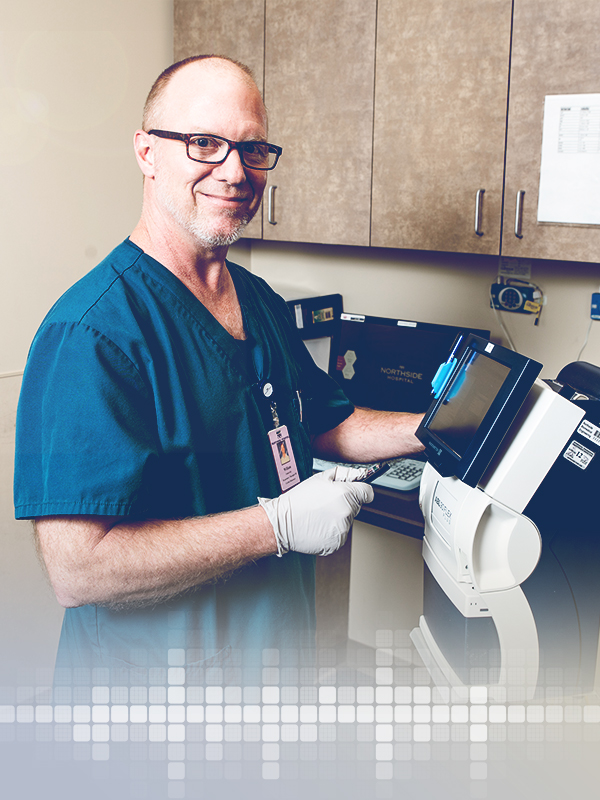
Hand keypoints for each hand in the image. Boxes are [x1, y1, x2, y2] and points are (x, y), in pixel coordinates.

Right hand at [258, 467, 373, 556]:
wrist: (282, 523)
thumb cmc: (298, 500)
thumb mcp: (320, 478)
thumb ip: (342, 474)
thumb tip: (358, 474)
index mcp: (345, 494)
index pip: (368, 493)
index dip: (361, 491)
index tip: (356, 492)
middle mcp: (347, 513)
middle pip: (356, 507)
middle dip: (346, 504)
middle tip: (326, 503)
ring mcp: (342, 530)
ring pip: (347, 521)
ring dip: (338, 518)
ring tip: (319, 515)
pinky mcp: (337, 543)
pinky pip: (340, 534)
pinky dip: (332, 531)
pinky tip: (318, 526)